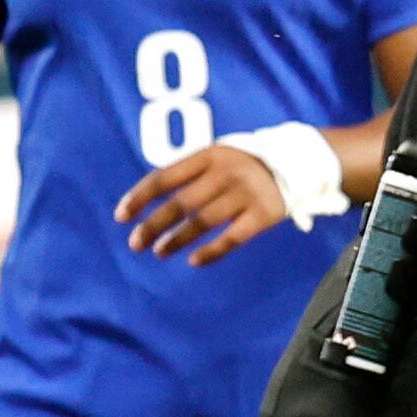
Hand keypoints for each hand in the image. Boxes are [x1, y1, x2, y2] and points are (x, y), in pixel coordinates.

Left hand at [116, 141, 291, 263]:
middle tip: (135, 243)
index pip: (165, 177)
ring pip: (203, 222)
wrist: (295, 163)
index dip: (140, 197)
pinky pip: (232, 238)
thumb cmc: (243, 164)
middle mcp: (224, 173)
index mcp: (207, 156)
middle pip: (181, 202)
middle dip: (154, 224)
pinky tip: (194, 261)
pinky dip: (212, 251)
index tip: (122, 216)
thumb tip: (148, 200)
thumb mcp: (216, 156)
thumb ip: (188, 173)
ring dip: (178, 239)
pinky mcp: (263, 215)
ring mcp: (245, 194)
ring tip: (160, 252)